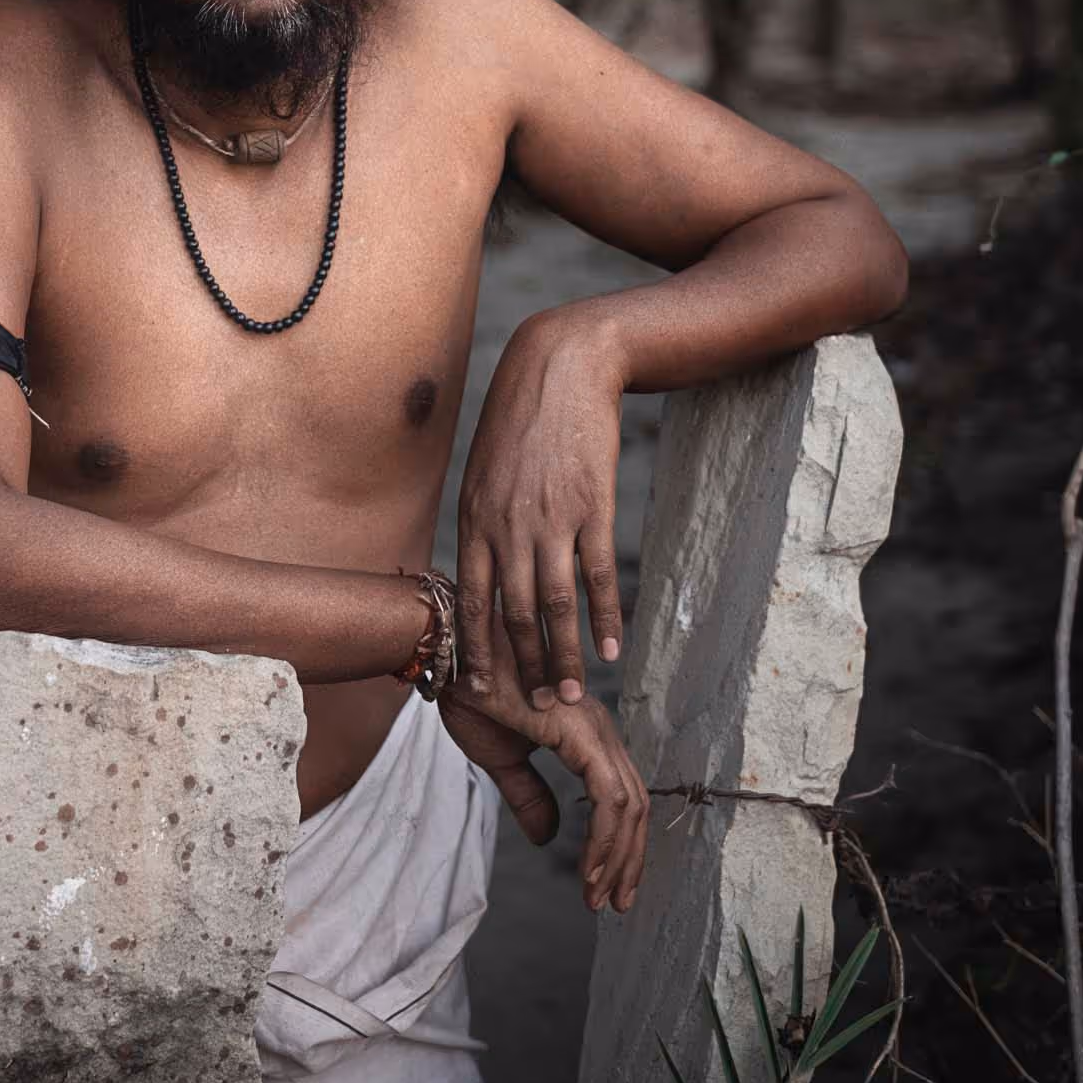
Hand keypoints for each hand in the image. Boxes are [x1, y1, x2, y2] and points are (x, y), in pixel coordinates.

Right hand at [437, 625, 647, 913]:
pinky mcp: (580, 733)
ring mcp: (593, 728)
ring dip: (618, 858)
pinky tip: (590, 871)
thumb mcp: (500, 758)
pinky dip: (605, 839)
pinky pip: (608, 798)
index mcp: (584, 731)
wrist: (449, 654)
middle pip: (634, 805)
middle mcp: (598, 727)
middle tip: (616, 904)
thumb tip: (549, 838)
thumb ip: (528, 795)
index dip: (618, 846)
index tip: (604, 887)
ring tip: (599, 897)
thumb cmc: (471, 692)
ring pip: (628, 806)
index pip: (619, 797)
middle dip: (628, 860)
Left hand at [457, 307, 625, 710]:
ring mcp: (551, 518)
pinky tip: (609, 649)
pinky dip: (603, 618)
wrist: (562, 369)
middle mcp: (508, 525)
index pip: (473, 601)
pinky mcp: (592, 507)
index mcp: (476, 518)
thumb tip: (481, 570)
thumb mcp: (485, 469)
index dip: (476, 650)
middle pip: (514, 615)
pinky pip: (596, 576)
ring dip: (563, 658)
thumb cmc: (521, 422)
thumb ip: (483, 522)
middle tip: (534, 713)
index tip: (479, 691)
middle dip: (523, 669)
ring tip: (572, 695)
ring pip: (555, 605)